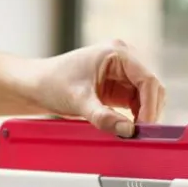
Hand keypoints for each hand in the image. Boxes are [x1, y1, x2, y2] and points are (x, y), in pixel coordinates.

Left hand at [27, 39, 165, 135]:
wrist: (36, 86)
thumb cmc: (52, 83)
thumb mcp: (79, 102)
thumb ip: (103, 117)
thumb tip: (128, 131)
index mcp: (117, 52)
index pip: (147, 78)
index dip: (150, 105)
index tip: (144, 127)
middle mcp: (123, 59)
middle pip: (151, 86)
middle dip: (149, 110)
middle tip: (141, 134)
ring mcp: (121, 72)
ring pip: (146, 95)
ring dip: (143, 114)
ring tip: (133, 133)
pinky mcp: (117, 87)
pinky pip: (135, 102)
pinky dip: (135, 116)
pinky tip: (127, 128)